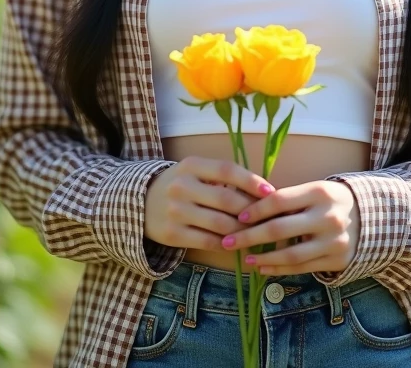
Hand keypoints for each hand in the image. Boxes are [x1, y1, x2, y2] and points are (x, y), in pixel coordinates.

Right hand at [144, 156, 274, 251]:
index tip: (271, 191)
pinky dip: (227, 243)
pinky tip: (237, 243)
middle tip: (268, 217)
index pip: (227, 170)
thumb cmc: (180, 185)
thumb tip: (262, 190)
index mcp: (191, 165)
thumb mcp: (195, 171)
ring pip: (220, 224)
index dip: (251, 180)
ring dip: (243, 230)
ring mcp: (175, 211)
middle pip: (226, 199)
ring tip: (257, 232)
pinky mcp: (172, 234)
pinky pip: (208, 241)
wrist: (140, 203)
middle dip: (251, 210)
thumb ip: (222, 178)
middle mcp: (182, 186)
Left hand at [220, 179, 360, 275]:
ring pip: (290, 253)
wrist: (371, 218)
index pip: (279, 200)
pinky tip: (263, 267)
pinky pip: (302, 268)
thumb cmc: (332, 201)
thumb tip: (250, 208)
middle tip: (228, 240)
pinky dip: (279, 269)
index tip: (238, 216)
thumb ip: (289, 199)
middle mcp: (327, 216)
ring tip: (244, 257)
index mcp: (320, 192)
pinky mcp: (337, 260)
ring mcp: (334, 241)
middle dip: (249, 236)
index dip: (256, 209)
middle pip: (280, 228)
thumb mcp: (315, 191)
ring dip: (262, 257)